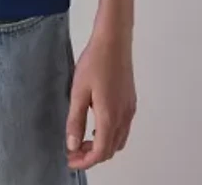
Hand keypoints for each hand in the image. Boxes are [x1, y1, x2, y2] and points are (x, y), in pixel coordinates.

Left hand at [65, 30, 136, 171]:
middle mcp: (124, 117)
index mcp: (110, 117)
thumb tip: (72, 144)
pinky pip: (123, 128)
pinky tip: (96, 124)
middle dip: (92, 155)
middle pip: (111, 149)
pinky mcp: (131, 101)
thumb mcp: (78, 91)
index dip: (85, 161)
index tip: (70, 160)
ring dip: (102, 145)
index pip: (100, 152)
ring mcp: (130, 109)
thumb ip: (75, 120)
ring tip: (83, 139)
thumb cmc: (95, 62)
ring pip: (119, 140)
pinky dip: (110, 134)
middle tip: (74, 150)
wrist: (114, 40)